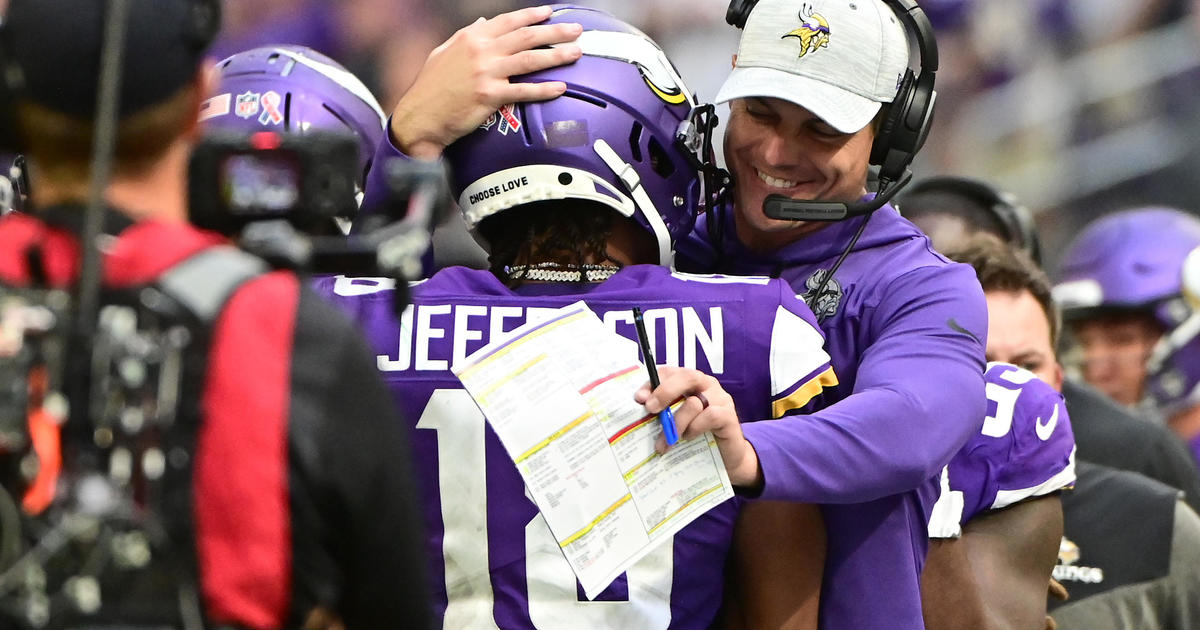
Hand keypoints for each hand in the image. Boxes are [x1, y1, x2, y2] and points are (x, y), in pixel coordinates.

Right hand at [390, 6, 582, 158]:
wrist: (421, 116)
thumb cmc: (430, 87)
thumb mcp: (444, 52)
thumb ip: (466, 36)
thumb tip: (483, 21)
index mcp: (471, 38)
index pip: (508, 21)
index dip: (532, 16)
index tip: (550, 13)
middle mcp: (481, 51)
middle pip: (527, 37)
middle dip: (555, 31)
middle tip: (576, 30)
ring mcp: (486, 73)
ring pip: (530, 60)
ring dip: (557, 55)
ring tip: (576, 53)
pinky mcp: (490, 96)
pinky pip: (524, 90)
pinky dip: (544, 89)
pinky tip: (560, 87)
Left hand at [634, 366, 762, 488]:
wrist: (726, 458)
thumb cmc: (696, 436)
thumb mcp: (675, 422)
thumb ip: (661, 413)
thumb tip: (640, 412)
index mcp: (689, 382)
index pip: (670, 372)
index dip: (653, 382)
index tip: (639, 398)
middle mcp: (706, 385)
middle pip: (686, 376)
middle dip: (664, 391)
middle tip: (651, 409)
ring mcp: (720, 399)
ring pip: (694, 402)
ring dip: (676, 423)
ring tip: (667, 441)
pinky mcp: (729, 415)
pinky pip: (710, 415)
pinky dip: (695, 427)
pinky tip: (689, 437)